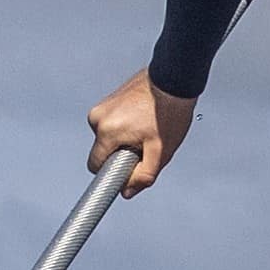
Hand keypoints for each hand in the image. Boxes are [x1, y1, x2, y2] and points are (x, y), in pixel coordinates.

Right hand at [88, 70, 194, 194]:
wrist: (174, 77)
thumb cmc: (170, 111)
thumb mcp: (161, 151)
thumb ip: (144, 175)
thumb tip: (127, 192)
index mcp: (107, 131)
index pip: (95, 166)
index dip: (114, 172)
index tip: (130, 167)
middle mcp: (98, 117)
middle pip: (103, 151)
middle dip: (122, 154)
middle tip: (146, 144)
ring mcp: (101, 106)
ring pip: (108, 138)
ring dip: (125, 140)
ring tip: (148, 128)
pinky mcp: (108, 100)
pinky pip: (112, 124)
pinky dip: (125, 128)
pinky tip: (144, 119)